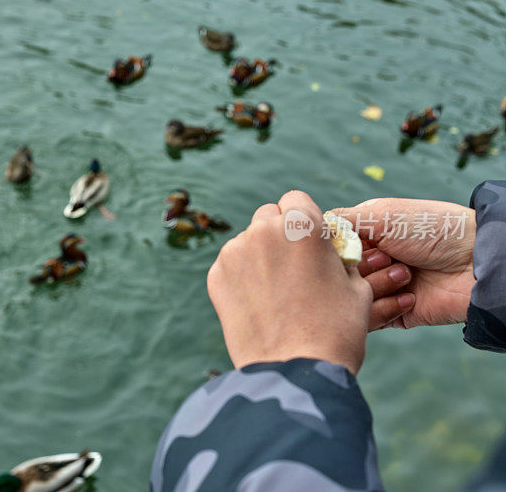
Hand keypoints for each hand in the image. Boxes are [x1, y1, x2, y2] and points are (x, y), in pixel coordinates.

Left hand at [207, 191, 371, 374]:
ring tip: (276, 293)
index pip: (296, 200)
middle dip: (278, 234)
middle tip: (292, 267)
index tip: (308, 242)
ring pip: (247, 241)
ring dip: (258, 256)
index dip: (303, 220)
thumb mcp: (357, 286)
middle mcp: (264, 230)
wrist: (295, 372)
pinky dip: (241, 278)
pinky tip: (257, 304)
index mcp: (303, 224)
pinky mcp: (215, 276)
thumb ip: (339, 257)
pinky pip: (230, 266)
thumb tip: (331, 252)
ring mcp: (235, 252)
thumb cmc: (336, 330)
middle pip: (268, 217)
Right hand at [332, 198, 474, 329]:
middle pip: (335, 275)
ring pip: (348, 299)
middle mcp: (368, 262)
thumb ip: (340, 221)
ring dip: (375, 288)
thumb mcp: (382, 214)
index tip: (351, 246)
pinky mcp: (392, 315)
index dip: (331, 250)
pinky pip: (367, 321)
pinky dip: (381, 311)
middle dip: (358, 269)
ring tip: (405, 276)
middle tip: (386, 259)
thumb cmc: (433, 230)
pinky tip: (408, 296)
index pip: (327, 247)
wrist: (478, 264)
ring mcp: (380, 289)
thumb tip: (305, 230)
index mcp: (364, 234)